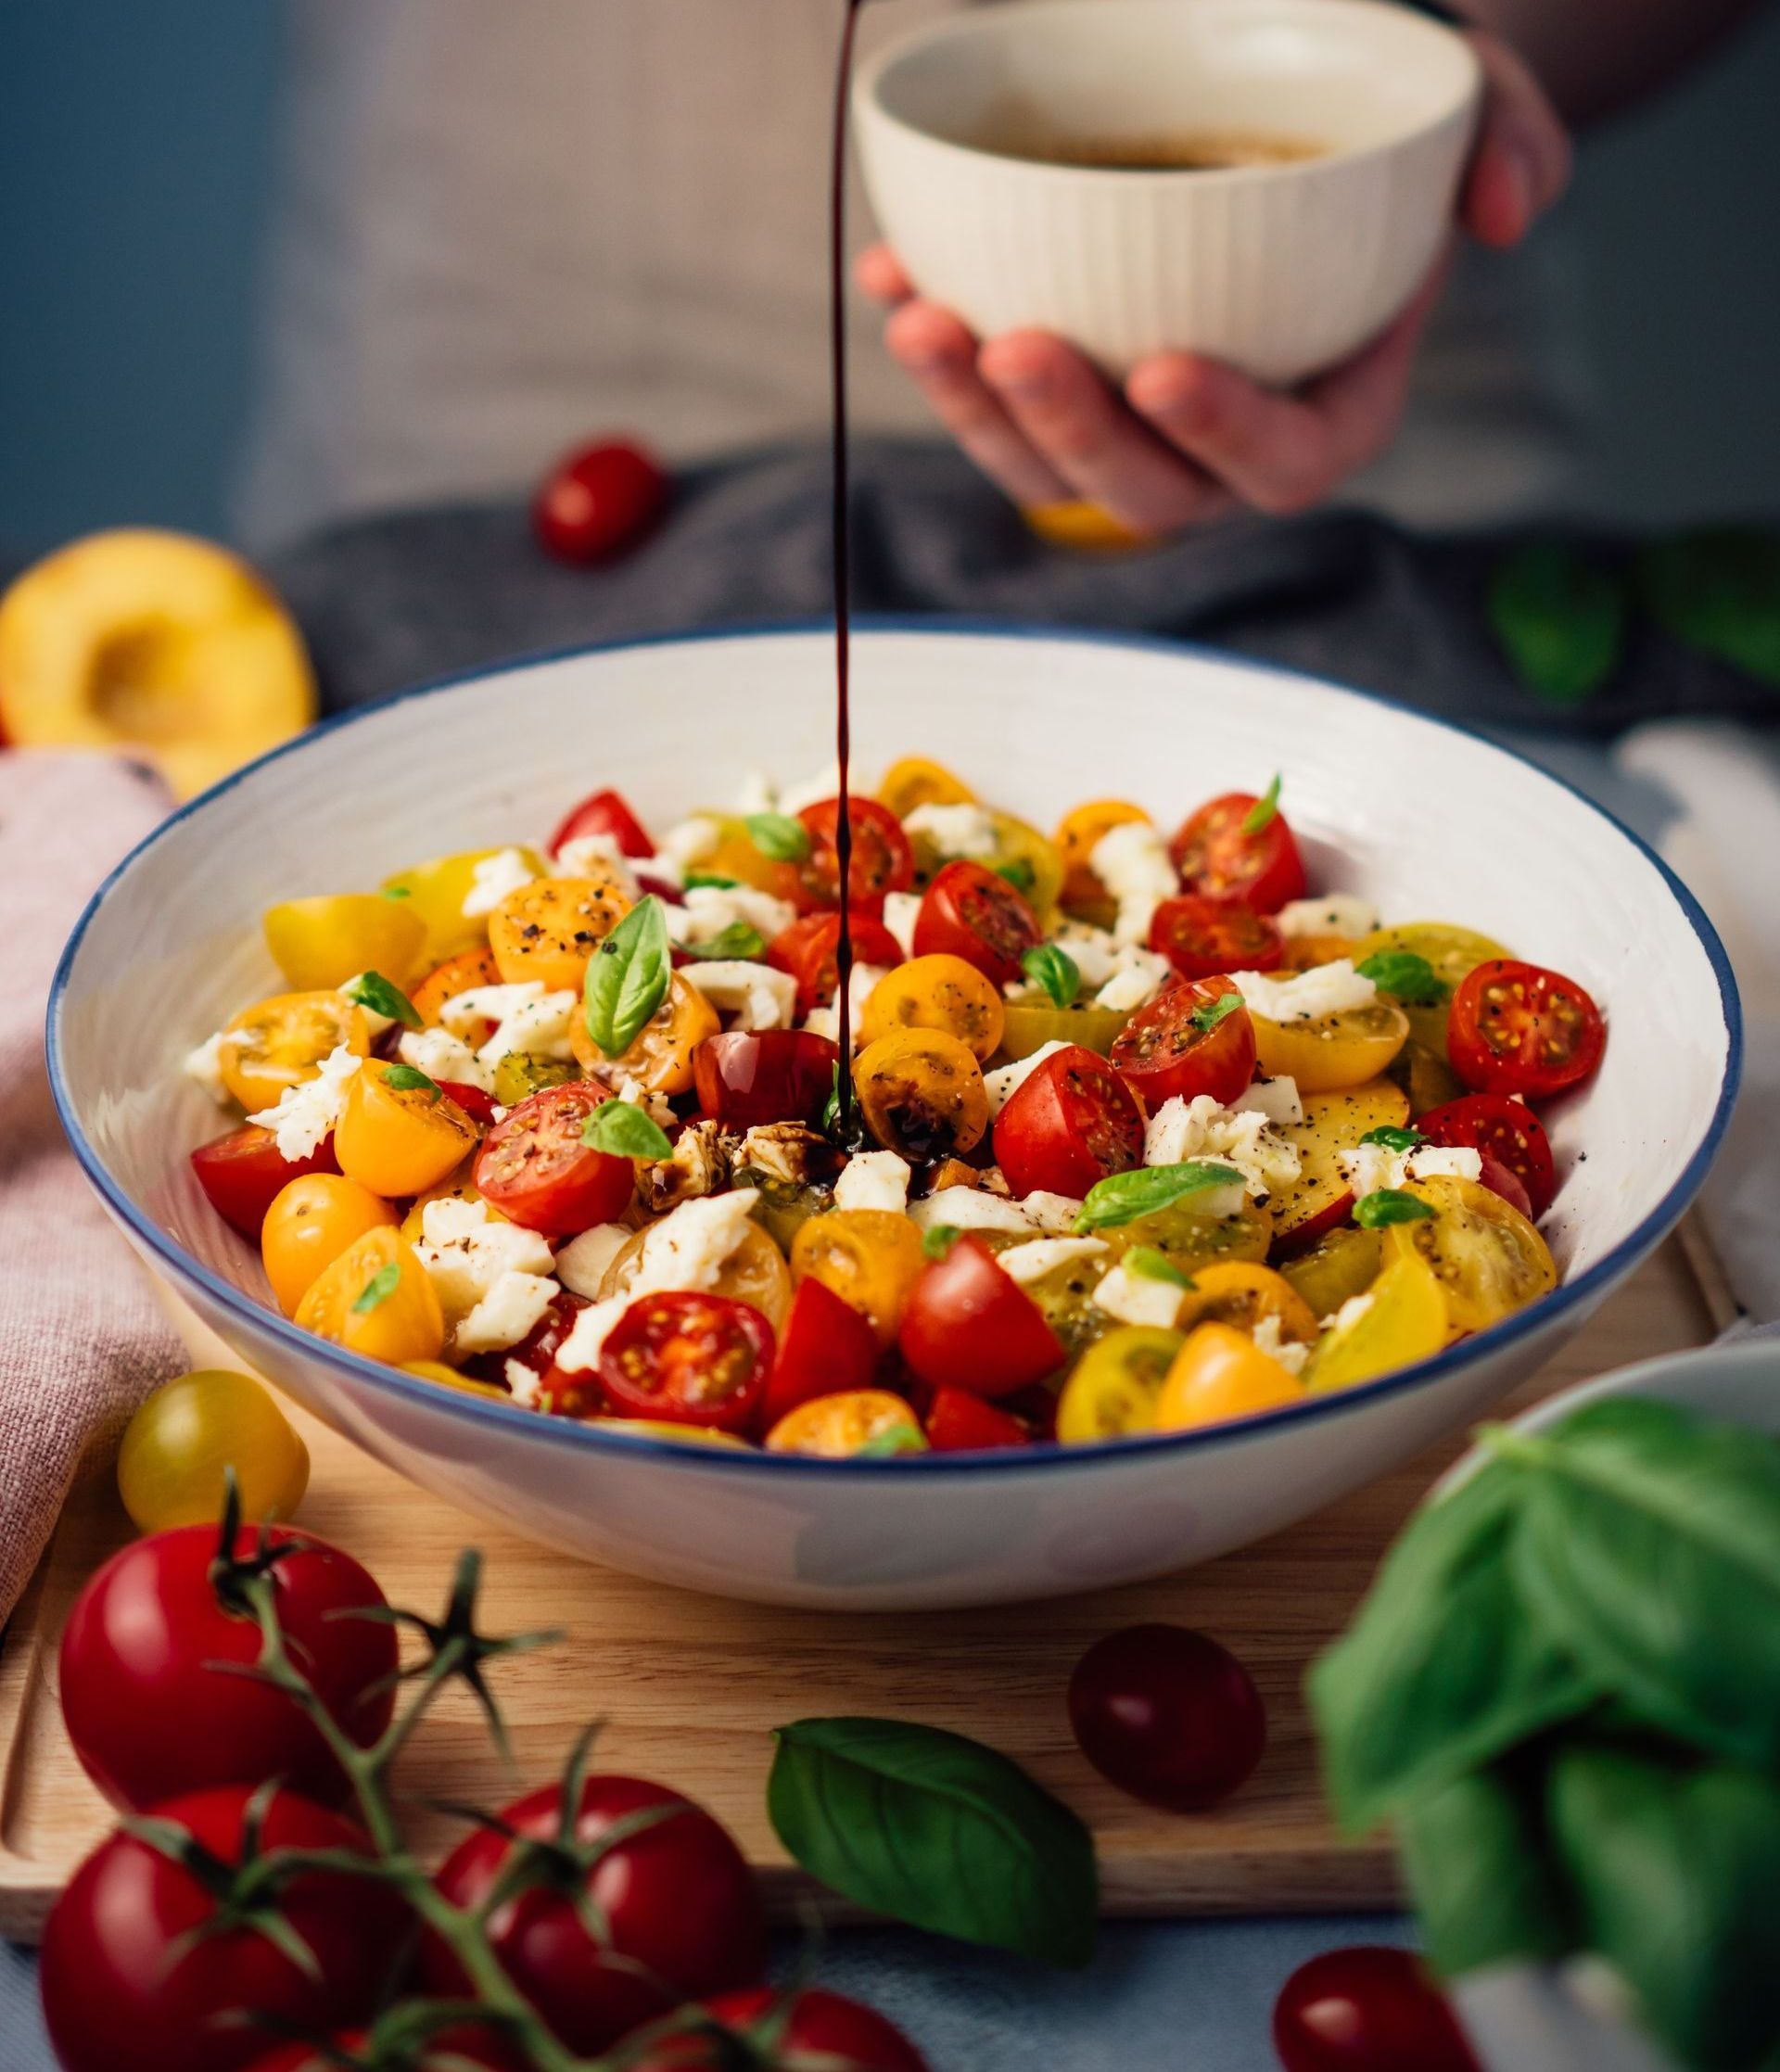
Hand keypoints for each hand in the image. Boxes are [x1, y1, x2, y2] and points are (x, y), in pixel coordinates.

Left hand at [859, 31, 1570, 534]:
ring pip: (1047, 471)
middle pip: (1145, 491)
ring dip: (976, 412)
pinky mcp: (1060, 390)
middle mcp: (1223, 444)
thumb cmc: (1374, 115)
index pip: (1285, 463)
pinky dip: (936, 351)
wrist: (1291, 102)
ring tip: (922, 320)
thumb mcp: (1462, 98)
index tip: (1165, 365)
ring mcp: (1132, 429)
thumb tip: (1509, 211)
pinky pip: (988, 407)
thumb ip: (1506, 137)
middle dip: (1071, 433)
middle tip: (1012, 341)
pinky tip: (894, 273)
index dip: (1226, 434)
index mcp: (1330, 406)